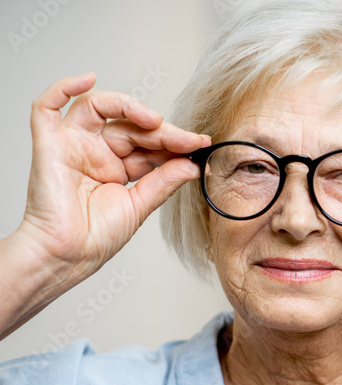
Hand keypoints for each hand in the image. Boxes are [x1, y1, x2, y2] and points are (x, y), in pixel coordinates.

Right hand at [18, 72, 209, 277]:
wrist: (67, 256)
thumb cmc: (96, 238)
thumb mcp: (140, 206)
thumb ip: (164, 182)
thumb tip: (192, 163)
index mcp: (118, 167)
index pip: (149, 143)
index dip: (176, 141)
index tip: (202, 145)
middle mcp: (96, 152)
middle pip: (131, 126)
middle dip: (164, 131)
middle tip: (190, 139)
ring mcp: (73, 146)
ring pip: (99, 108)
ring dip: (129, 107)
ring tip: (155, 121)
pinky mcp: (49, 144)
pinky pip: (47, 107)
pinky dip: (64, 87)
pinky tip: (88, 79)